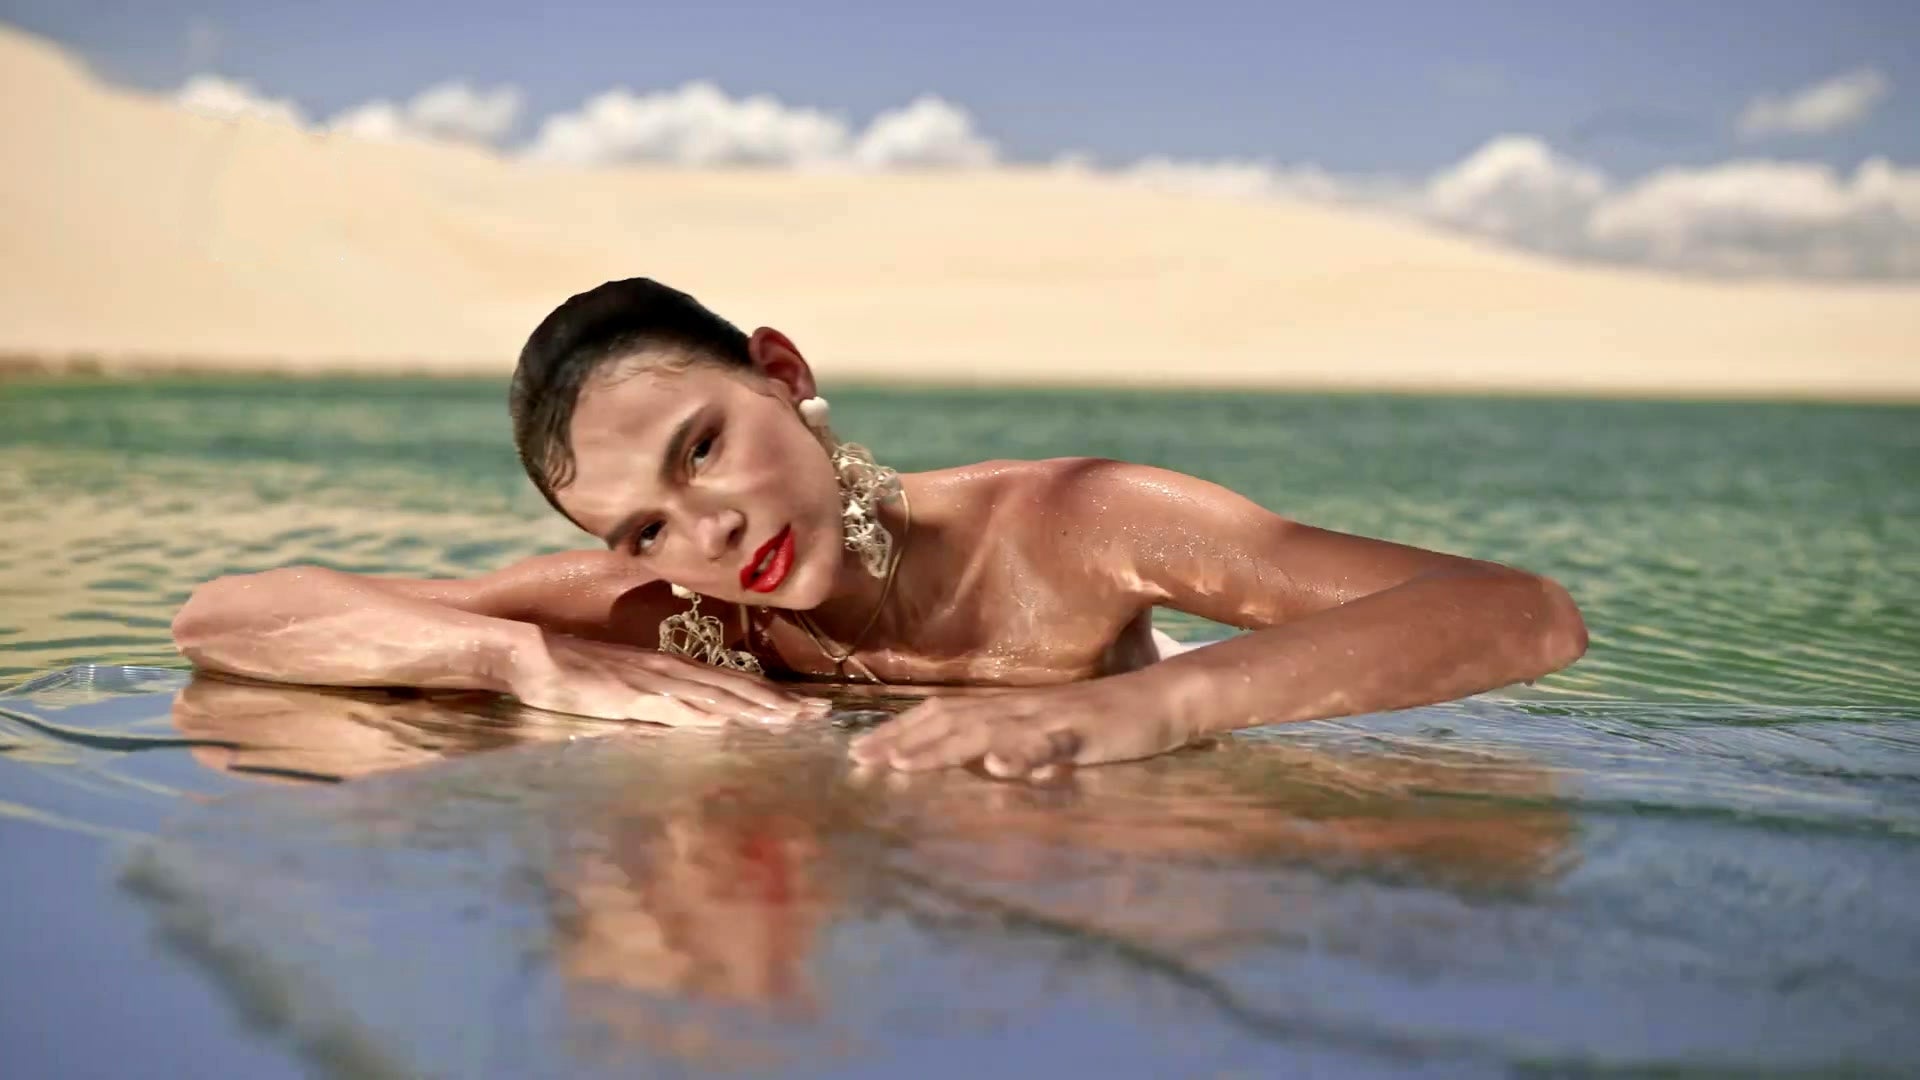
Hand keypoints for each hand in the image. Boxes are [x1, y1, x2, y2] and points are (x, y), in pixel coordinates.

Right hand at [507, 629, 825, 726]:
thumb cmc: (571, 667)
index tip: (809, 707)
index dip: (772, 696)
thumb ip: (659, 693)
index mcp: (670, 668)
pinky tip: (723, 724)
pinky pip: (666, 707)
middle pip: (734, 690)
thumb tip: (696, 710)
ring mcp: (646, 684)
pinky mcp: (621, 697)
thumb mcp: (625, 680)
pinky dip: (698, 715)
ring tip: (792, 720)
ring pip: (711, 698)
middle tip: (823, 715)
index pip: (733, 683)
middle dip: (780, 704)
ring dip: (752, 710)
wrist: (525, 650)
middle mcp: (667, 672)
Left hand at [847, 677, 1194, 778]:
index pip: (943, 715)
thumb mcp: (1052, 740)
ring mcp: (1051, 720)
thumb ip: (1017, 749)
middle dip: (902, 741)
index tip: (860, 752)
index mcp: (1009, 710)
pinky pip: (1050, 745)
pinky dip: (1023, 754)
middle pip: (950, 721)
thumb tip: (981, 767)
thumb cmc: (1108, 722)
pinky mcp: (1085, 734)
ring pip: (988, 731)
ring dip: (942, 747)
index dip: (900, 731)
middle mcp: (1019, 709)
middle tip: (859, 761)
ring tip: (902, 765)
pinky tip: (998, 768)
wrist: (1166, 699)